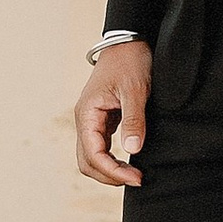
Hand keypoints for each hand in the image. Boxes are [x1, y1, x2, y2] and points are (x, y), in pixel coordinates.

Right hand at [75, 42, 151, 186]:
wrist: (128, 41)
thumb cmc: (130, 61)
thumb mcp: (135, 90)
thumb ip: (133, 120)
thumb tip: (133, 150)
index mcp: (87, 113)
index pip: (93, 154)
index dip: (113, 171)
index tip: (137, 178)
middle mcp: (85, 119)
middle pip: (87, 162)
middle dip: (109, 176)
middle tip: (137, 179)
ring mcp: (92, 120)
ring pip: (92, 157)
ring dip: (109, 170)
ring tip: (134, 175)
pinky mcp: (101, 120)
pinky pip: (100, 147)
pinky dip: (112, 160)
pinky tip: (129, 162)